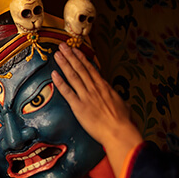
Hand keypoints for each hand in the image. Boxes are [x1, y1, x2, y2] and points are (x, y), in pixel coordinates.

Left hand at [52, 43, 142, 177]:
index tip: (76, 50)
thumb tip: (121, 102)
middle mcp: (94, 88)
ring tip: (58, 54)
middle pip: (80, 68)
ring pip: (73, 76)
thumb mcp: (123, 106)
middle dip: (71, 56)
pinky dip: (60, 82)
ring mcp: (86, 96)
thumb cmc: (122, 122)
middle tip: (63, 46)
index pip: (91, 69)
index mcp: (104, 87)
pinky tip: (54, 74)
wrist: (118, 131)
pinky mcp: (79, 107)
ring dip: (65, 64)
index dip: (82, 59)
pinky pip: (67, 92)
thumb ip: (118, 101)